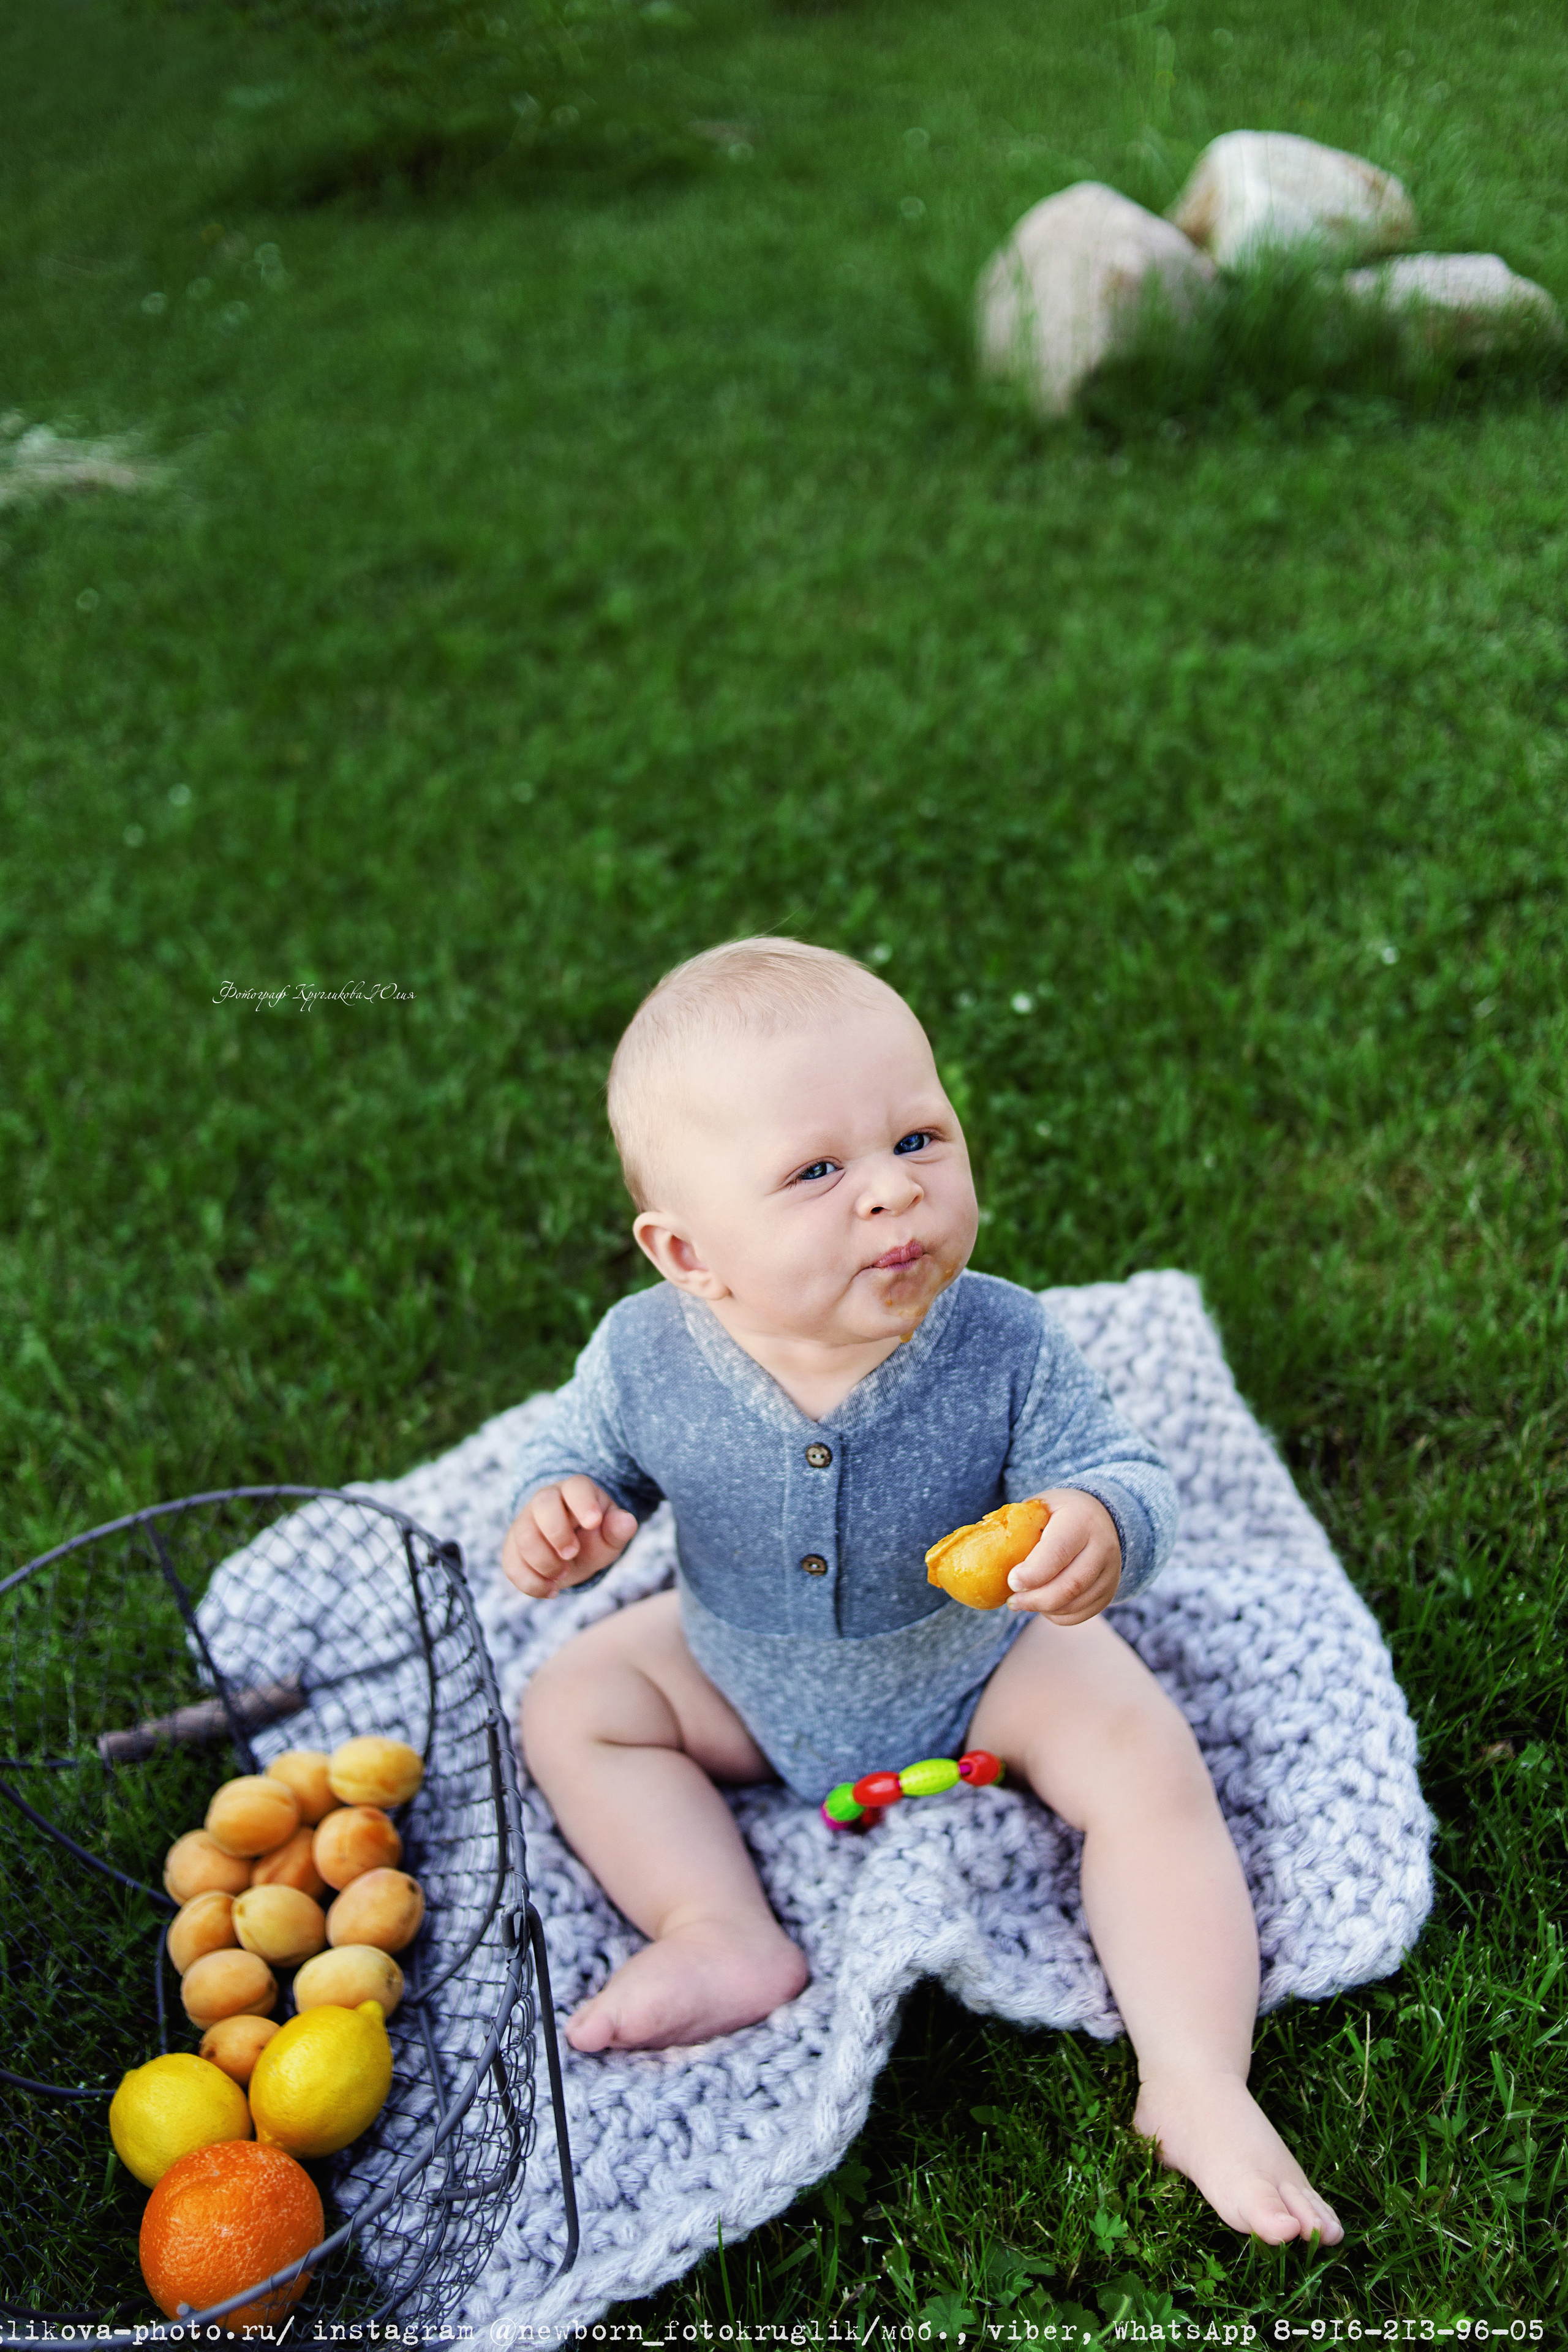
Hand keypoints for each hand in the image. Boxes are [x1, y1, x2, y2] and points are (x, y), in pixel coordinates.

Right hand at [502, 1477, 638, 1598]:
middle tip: (572, 1555)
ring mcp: (525, 1522)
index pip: (576, 1487)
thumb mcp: (611, 1536)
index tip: (594, 1523)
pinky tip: (551, 1590)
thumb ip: (618, 1530)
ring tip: (563, 1575)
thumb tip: (627, 1521)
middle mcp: (546, 1500)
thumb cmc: (594, 1538)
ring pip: (524, 1535)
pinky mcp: (512, 1547)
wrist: (571, 1554)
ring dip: (544, 1561)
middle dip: (557, 1533)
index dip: (583, 1503)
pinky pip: (512, 1563)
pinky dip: (531, 1582)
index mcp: (575, 1491)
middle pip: (542, 1504)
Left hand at [1005, 1489, 1120, 1624]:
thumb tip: (978, 1554)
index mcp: (1079, 1520)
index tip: (1011, 1582)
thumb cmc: (1056, 1513)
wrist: (1099, 1515)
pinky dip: (1058, 1616)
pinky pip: (1082, 1613)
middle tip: (1012, 1602)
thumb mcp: (1037, 1508)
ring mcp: (1111, 1571)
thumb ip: (1016, 1528)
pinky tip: (1043, 1606)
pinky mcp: (1110, 1590)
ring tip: (1022, 1603)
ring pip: (1076, 1603)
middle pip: (1070, 1585)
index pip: (1058, 1551)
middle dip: (1036, 1599)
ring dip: (1044, 1609)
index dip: (1033, 1573)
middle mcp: (1102, 1545)